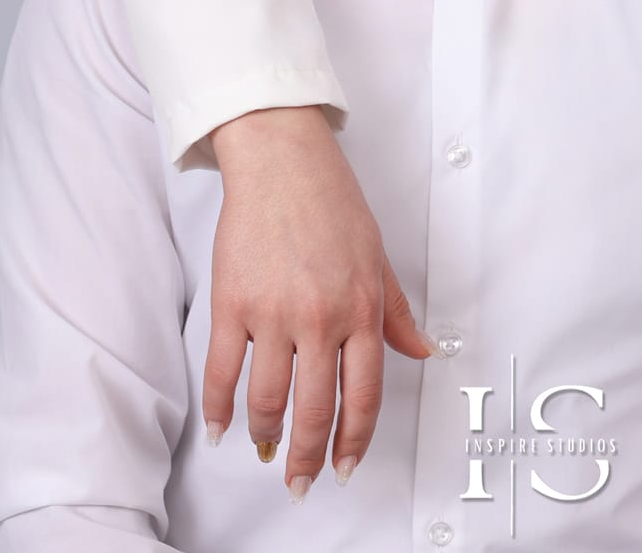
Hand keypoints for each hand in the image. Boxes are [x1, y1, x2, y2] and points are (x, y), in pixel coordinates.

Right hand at [203, 106, 434, 499]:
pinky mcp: (232, 303)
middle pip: (314, 411)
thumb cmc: (331, 201)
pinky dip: (219, 408)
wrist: (282, 160)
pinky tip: (222, 428)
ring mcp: (273, 313)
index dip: (354, 441)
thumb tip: (422, 351)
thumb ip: (395, 312)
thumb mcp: (377, 256)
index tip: (344, 467)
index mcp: (361, 308)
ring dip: (266, 436)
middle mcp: (321, 317)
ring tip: (265, 449)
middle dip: (306, 457)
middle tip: (300, 480)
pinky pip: (222, 371)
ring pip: (268, 400)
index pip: (363, 396)